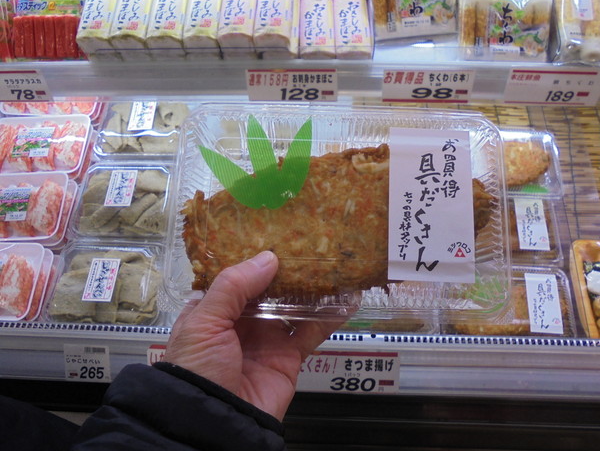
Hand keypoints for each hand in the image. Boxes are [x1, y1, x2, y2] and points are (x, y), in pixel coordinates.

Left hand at [163, 251, 348, 420]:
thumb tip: (268, 258)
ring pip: (293, 306)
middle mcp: (240, 322)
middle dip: (287, 271)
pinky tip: (345, 300)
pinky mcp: (289, 357)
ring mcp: (266, 339)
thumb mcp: (204, 321)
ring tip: (331, 266)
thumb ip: (233, 286)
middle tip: (310, 246)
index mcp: (213, 310)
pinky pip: (311, 332)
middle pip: (268, 289)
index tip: (275, 235)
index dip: (253, 258)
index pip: (235, 277)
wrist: (216, 421)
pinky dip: (329, 317)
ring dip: (311, 290)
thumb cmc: (198, 369)